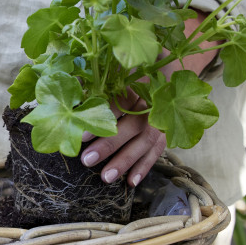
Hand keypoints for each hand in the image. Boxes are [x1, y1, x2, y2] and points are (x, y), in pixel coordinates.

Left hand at [80, 11, 217, 185]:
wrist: (174, 63)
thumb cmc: (140, 64)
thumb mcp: (124, 62)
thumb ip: (100, 72)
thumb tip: (71, 81)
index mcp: (141, 84)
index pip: (118, 104)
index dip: (100, 119)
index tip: (79, 134)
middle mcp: (154, 104)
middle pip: (131, 127)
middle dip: (109, 145)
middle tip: (87, 160)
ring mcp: (163, 120)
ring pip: (144, 143)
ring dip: (126, 161)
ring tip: (106, 177)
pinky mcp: (167, 132)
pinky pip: (157, 151)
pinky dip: (145, 166)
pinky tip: (132, 182)